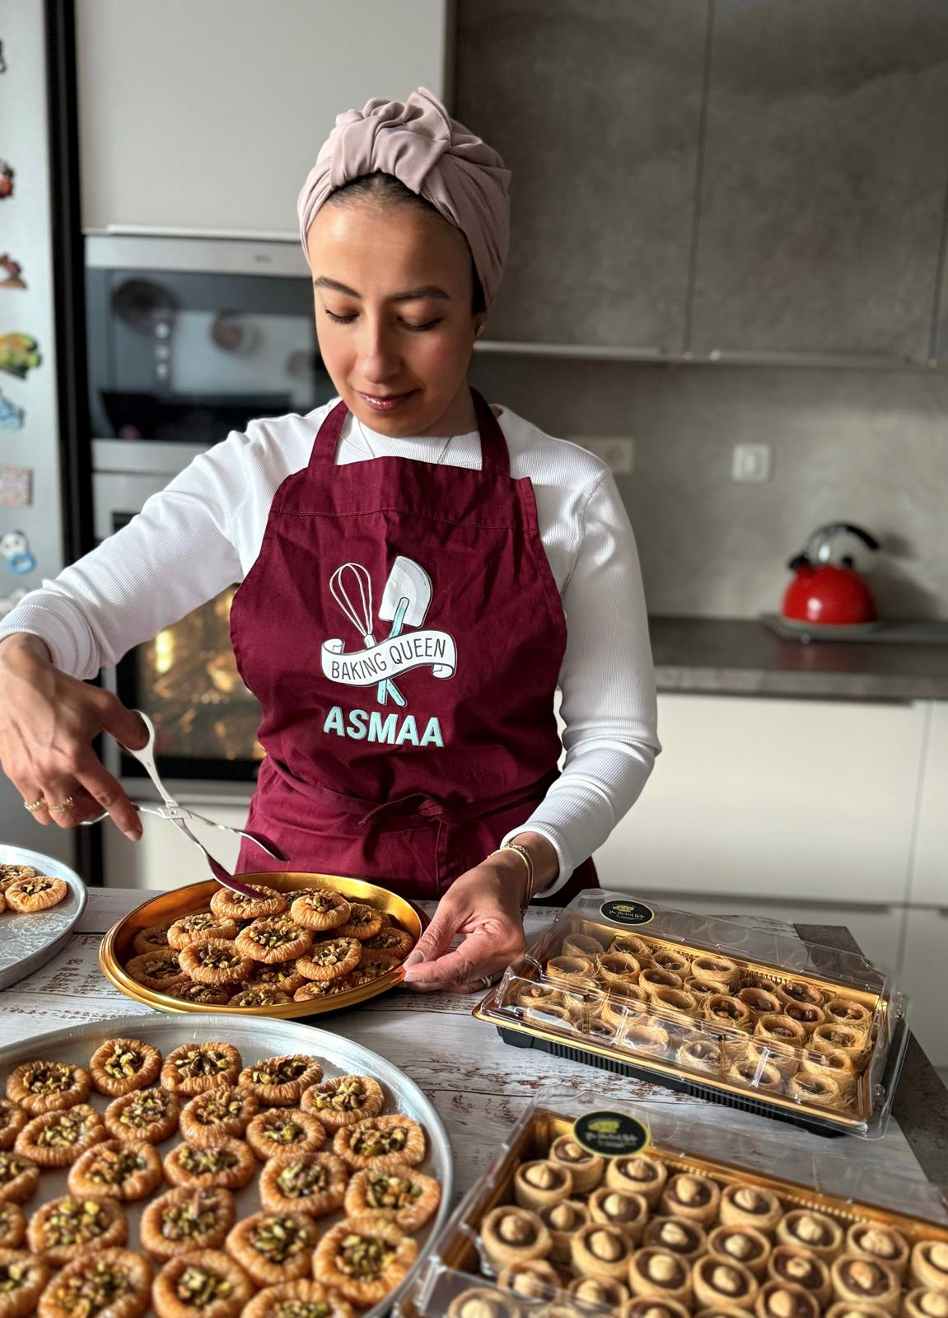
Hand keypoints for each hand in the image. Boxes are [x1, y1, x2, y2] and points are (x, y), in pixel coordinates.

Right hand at [0, 633, 148, 838]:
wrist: (15, 682)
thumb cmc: (54, 692)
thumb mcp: (104, 704)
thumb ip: (129, 728)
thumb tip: (142, 743)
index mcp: (74, 756)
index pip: (107, 796)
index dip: (124, 816)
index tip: (133, 830)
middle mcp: (49, 771)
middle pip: (74, 817)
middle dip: (92, 812)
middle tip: (99, 797)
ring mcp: (28, 775)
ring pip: (50, 816)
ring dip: (68, 810)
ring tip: (77, 790)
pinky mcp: (13, 773)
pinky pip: (32, 803)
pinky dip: (47, 800)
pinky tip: (56, 780)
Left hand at [401, 854, 528, 993]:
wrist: (504, 880)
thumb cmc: (484, 885)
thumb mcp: (452, 904)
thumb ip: (434, 937)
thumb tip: (414, 962)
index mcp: (502, 938)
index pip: (461, 965)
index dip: (431, 972)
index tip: (407, 973)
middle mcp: (509, 955)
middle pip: (462, 976)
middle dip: (431, 978)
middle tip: (403, 974)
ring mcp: (506, 962)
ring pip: (465, 981)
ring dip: (438, 979)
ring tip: (414, 972)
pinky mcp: (499, 964)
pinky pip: (471, 977)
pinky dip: (451, 975)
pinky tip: (433, 970)